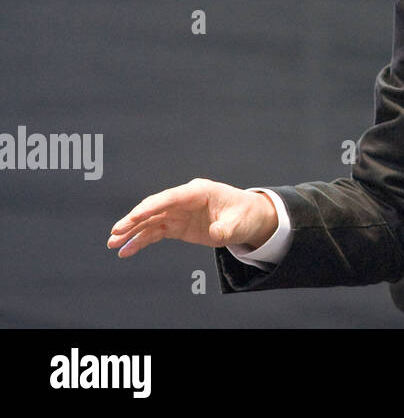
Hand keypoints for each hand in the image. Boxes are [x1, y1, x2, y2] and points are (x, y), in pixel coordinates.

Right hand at [107, 179, 277, 257]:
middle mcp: (184, 200)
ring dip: (131, 232)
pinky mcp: (177, 226)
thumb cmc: (245, 214)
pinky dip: (141, 241)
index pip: (170, 197)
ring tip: (113, 244)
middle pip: (155, 208)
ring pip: (150, 221)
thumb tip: (216, 233)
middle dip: (134, 220)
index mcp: (199, 192)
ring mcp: (179, 213)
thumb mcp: (240, 222)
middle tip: (115, 232)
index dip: (151, 206)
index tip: (134, 217)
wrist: (249, 219)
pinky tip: (126, 250)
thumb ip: (227, 227)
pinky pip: (155, 232)